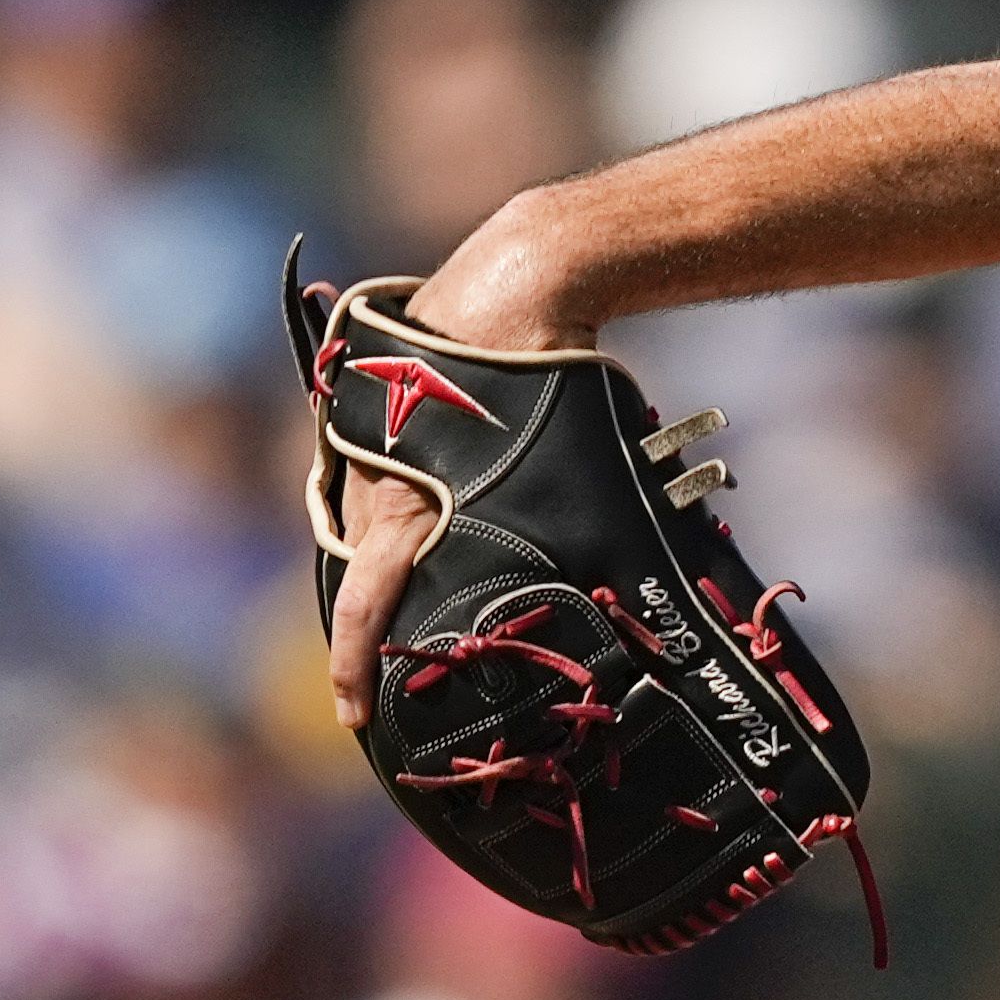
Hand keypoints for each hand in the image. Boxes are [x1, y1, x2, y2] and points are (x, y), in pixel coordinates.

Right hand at [319, 204, 593, 729]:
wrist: (517, 282)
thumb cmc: (549, 388)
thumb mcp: (580, 489)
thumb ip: (589, 555)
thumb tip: (647, 624)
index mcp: (405, 510)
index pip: (362, 610)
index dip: (353, 669)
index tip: (352, 717)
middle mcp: (368, 478)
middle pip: (360, 565)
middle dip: (380, 608)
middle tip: (407, 643)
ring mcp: (362, 434)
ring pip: (369, 511)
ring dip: (395, 542)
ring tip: (438, 564)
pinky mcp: (373, 400)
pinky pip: (381, 462)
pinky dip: (405, 488)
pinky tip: (446, 488)